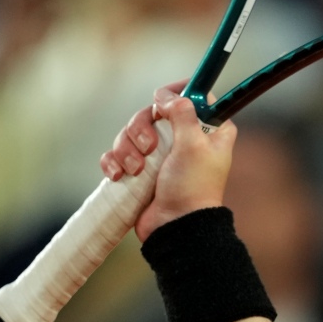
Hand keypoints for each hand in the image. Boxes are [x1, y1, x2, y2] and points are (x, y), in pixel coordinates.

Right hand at [98, 85, 235, 240]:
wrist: (176, 228)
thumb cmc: (192, 188)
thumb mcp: (194, 145)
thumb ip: (182, 113)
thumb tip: (164, 95)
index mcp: (208, 130)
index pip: (193, 94)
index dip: (174, 93)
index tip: (161, 104)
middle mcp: (184, 138)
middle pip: (153, 112)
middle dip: (142, 128)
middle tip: (148, 148)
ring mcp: (160, 155)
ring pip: (132, 132)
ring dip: (127, 148)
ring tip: (134, 170)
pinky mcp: (140, 170)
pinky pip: (118, 154)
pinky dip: (114, 162)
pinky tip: (119, 175)